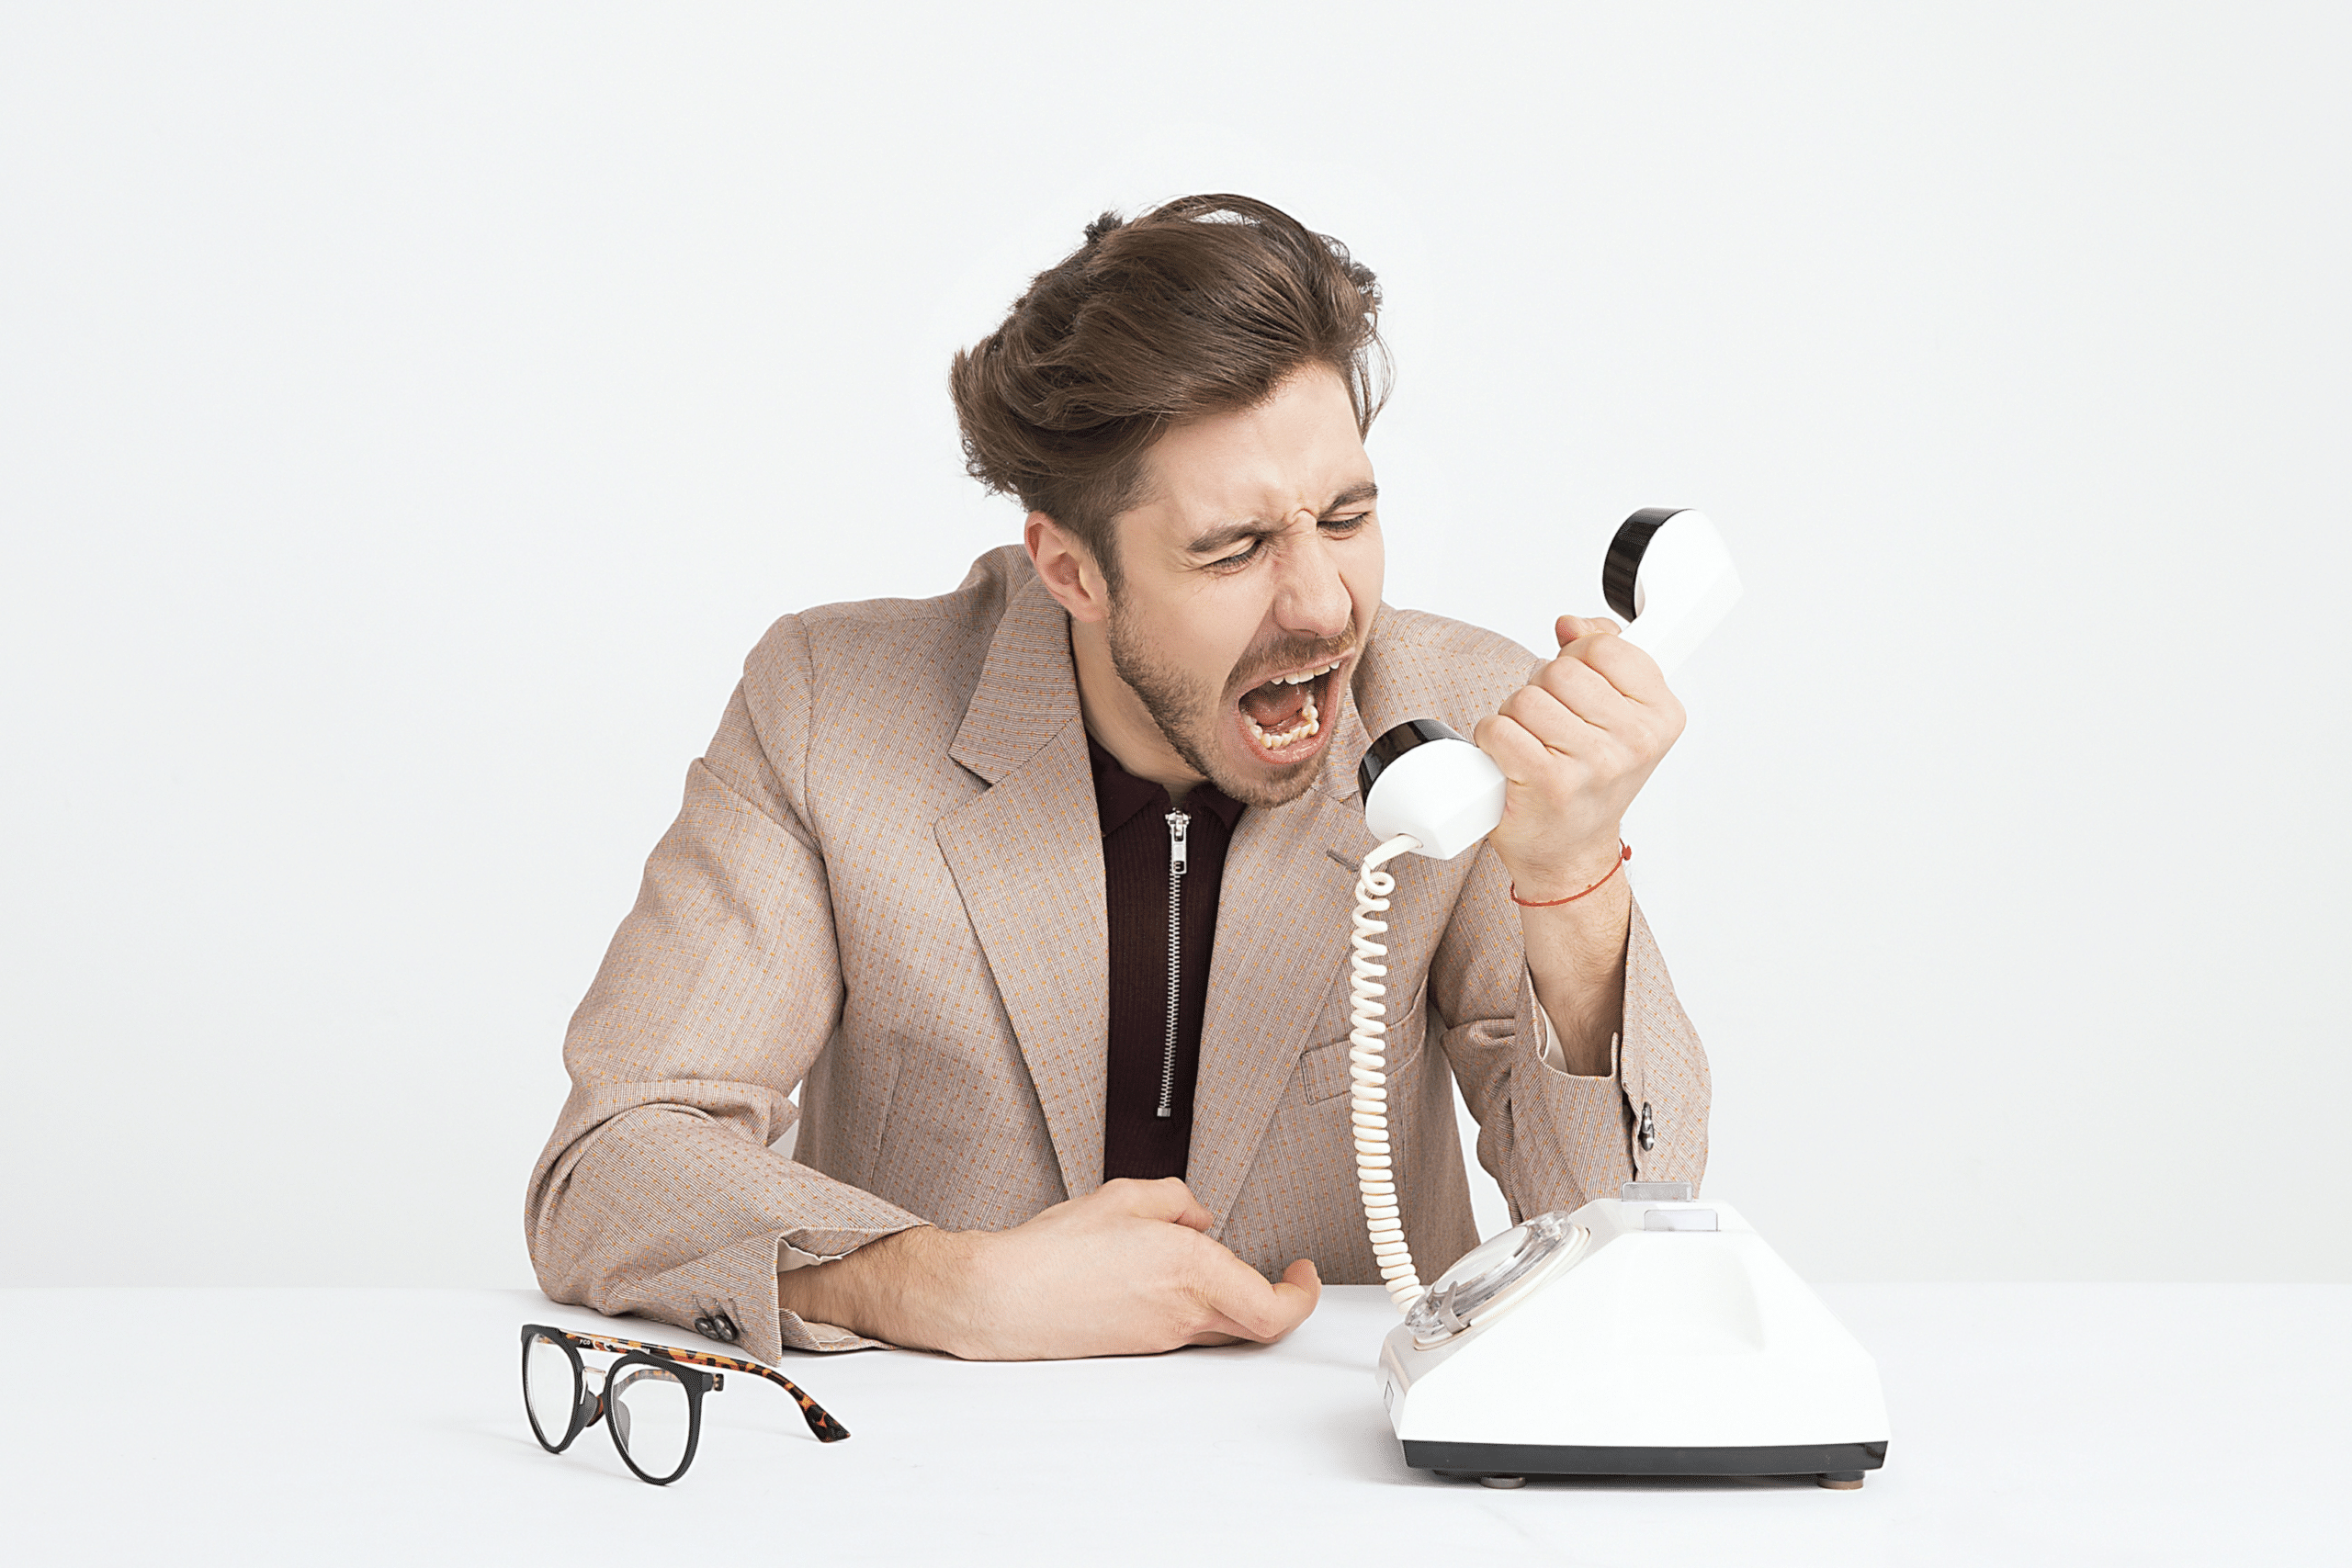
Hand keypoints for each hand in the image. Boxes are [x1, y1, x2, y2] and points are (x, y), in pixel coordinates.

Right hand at [774, 1177, 1320, 1359]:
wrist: (1003, 1298)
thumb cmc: (1054, 1252)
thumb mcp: (1125, 1197)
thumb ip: (1176, 1200)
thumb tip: (1197, 1215)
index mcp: (1193, 1272)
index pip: (1275, 1307)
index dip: (1302, 1294)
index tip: (1304, 1271)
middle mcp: (1185, 1314)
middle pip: (1257, 1324)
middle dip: (1276, 1297)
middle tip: (1283, 1275)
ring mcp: (1163, 1337)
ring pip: (1223, 1326)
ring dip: (1232, 1297)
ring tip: (1210, 1261)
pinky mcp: (1139, 1346)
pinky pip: (1187, 1327)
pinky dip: (1194, 1304)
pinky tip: (1166, 1276)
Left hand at [1473, 615, 1685, 899]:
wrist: (1571, 852)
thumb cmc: (1591, 782)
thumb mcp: (1617, 715)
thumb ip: (1603, 655)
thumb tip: (1572, 624)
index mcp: (1661, 716)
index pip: (1605, 646)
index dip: (1578, 658)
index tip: (1581, 685)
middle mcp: (1634, 741)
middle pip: (1559, 671)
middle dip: (1542, 690)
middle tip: (1551, 725)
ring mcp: (1593, 764)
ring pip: (1525, 699)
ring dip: (1515, 718)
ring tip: (1533, 745)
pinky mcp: (1548, 783)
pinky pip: (1499, 729)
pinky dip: (1492, 740)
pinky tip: (1512, 760)